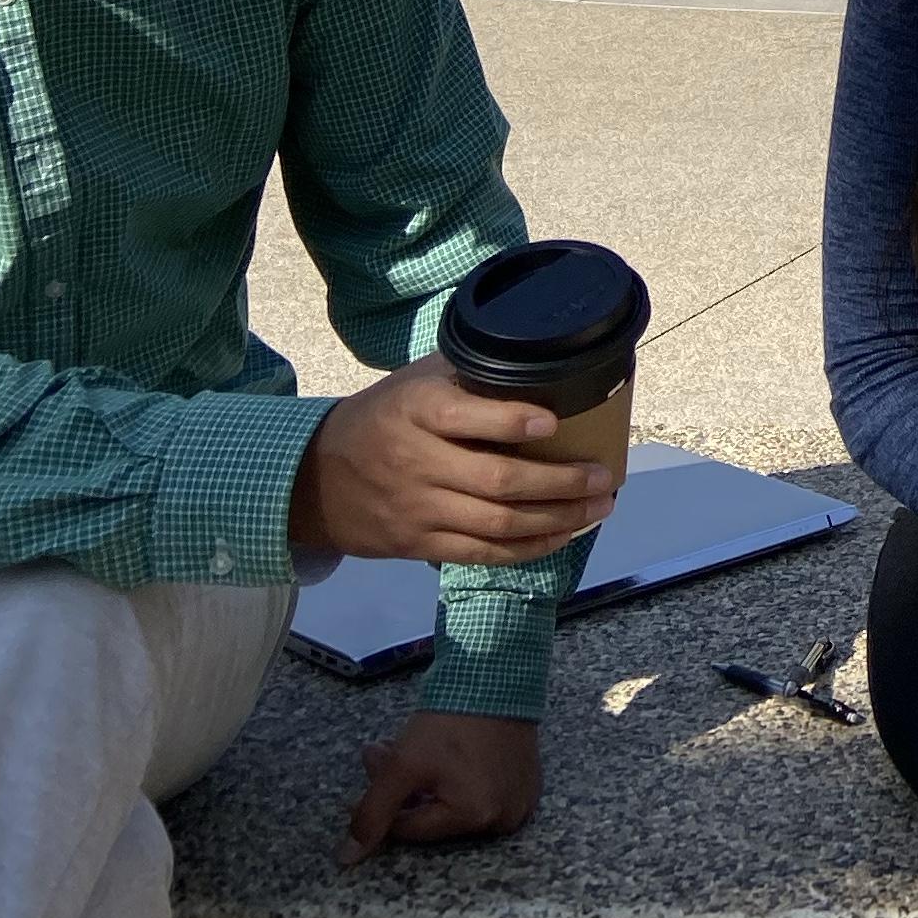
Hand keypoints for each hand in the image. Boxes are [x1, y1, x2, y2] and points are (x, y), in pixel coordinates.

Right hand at [293, 358, 618, 566]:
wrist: (314, 478)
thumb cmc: (383, 417)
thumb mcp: (414, 382)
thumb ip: (467, 375)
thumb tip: (542, 364)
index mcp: (415, 411)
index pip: (463, 417)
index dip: (510, 420)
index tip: (552, 421)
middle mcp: (415, 461)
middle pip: (496, 481)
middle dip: (560, 483)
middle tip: (603, 477)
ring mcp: (418, 508)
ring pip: (497, 524)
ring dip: (558, 519)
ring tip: (597, 507)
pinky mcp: (419, 544)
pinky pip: (483, 553)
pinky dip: (529, 548)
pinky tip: (562, 534)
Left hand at [339, 712, 542, 863]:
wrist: (497, 676)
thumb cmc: (451, 721)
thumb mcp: (403, 765)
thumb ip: (373, 812)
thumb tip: (347, 859)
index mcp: (475, 818)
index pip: (410, 828)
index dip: (383, 801)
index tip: (373, 768)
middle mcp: (504, 819)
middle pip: (435, 816)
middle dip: (404, 789)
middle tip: (384, 752)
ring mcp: (521, 801)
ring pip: (456, 805)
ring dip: (427, 784)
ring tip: (410, 750)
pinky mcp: (528, 783)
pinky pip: (483, 793)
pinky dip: (459, 779)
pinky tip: (445, 754)